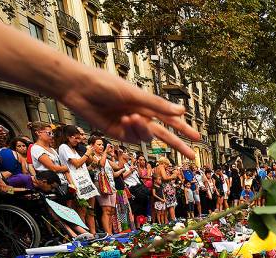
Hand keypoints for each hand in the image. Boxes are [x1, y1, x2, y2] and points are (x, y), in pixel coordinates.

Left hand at [60, 64, 199, 159]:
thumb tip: (182, 110)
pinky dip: (131, 130)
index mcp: (147, 104)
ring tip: (129, 117)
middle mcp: (140, 116)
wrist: (78, 88)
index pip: (171, 119)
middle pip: (164, 134)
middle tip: (191, 155)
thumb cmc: (105, 84)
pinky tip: (124, 120)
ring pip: (146, 136)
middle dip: (178, 144)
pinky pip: (132, 138)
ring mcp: (129, 126)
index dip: (184, 128)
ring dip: (142, 129)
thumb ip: (158, 105)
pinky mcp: (117, 134)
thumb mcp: (134, 94)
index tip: (197, 138)